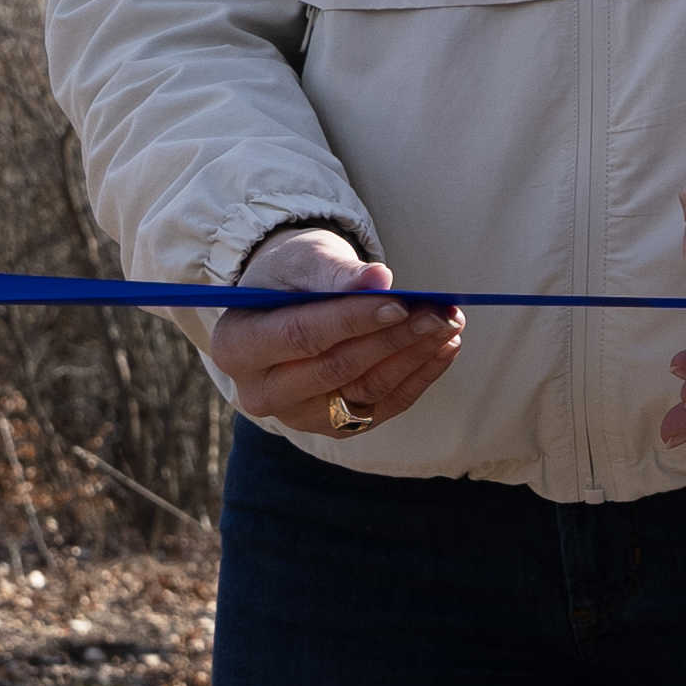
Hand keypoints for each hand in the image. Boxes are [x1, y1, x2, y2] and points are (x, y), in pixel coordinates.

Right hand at [206, 231, 463, 438]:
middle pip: (336, 370)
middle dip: (393, 339)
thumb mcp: (303, 259)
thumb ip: (335, 271)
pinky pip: (382, 408)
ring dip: (413, 358)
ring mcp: (297, 416)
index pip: (301, 336)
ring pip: (364, 392)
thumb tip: (379, 280)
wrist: (286, 301)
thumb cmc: (290, 274)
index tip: (401, 302)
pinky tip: (444, 348)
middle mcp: (260, 393)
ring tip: (449, 325)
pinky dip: (418, 378)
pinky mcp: (332, 426)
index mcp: (236, 346)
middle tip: (439, 313)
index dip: (353, 320)